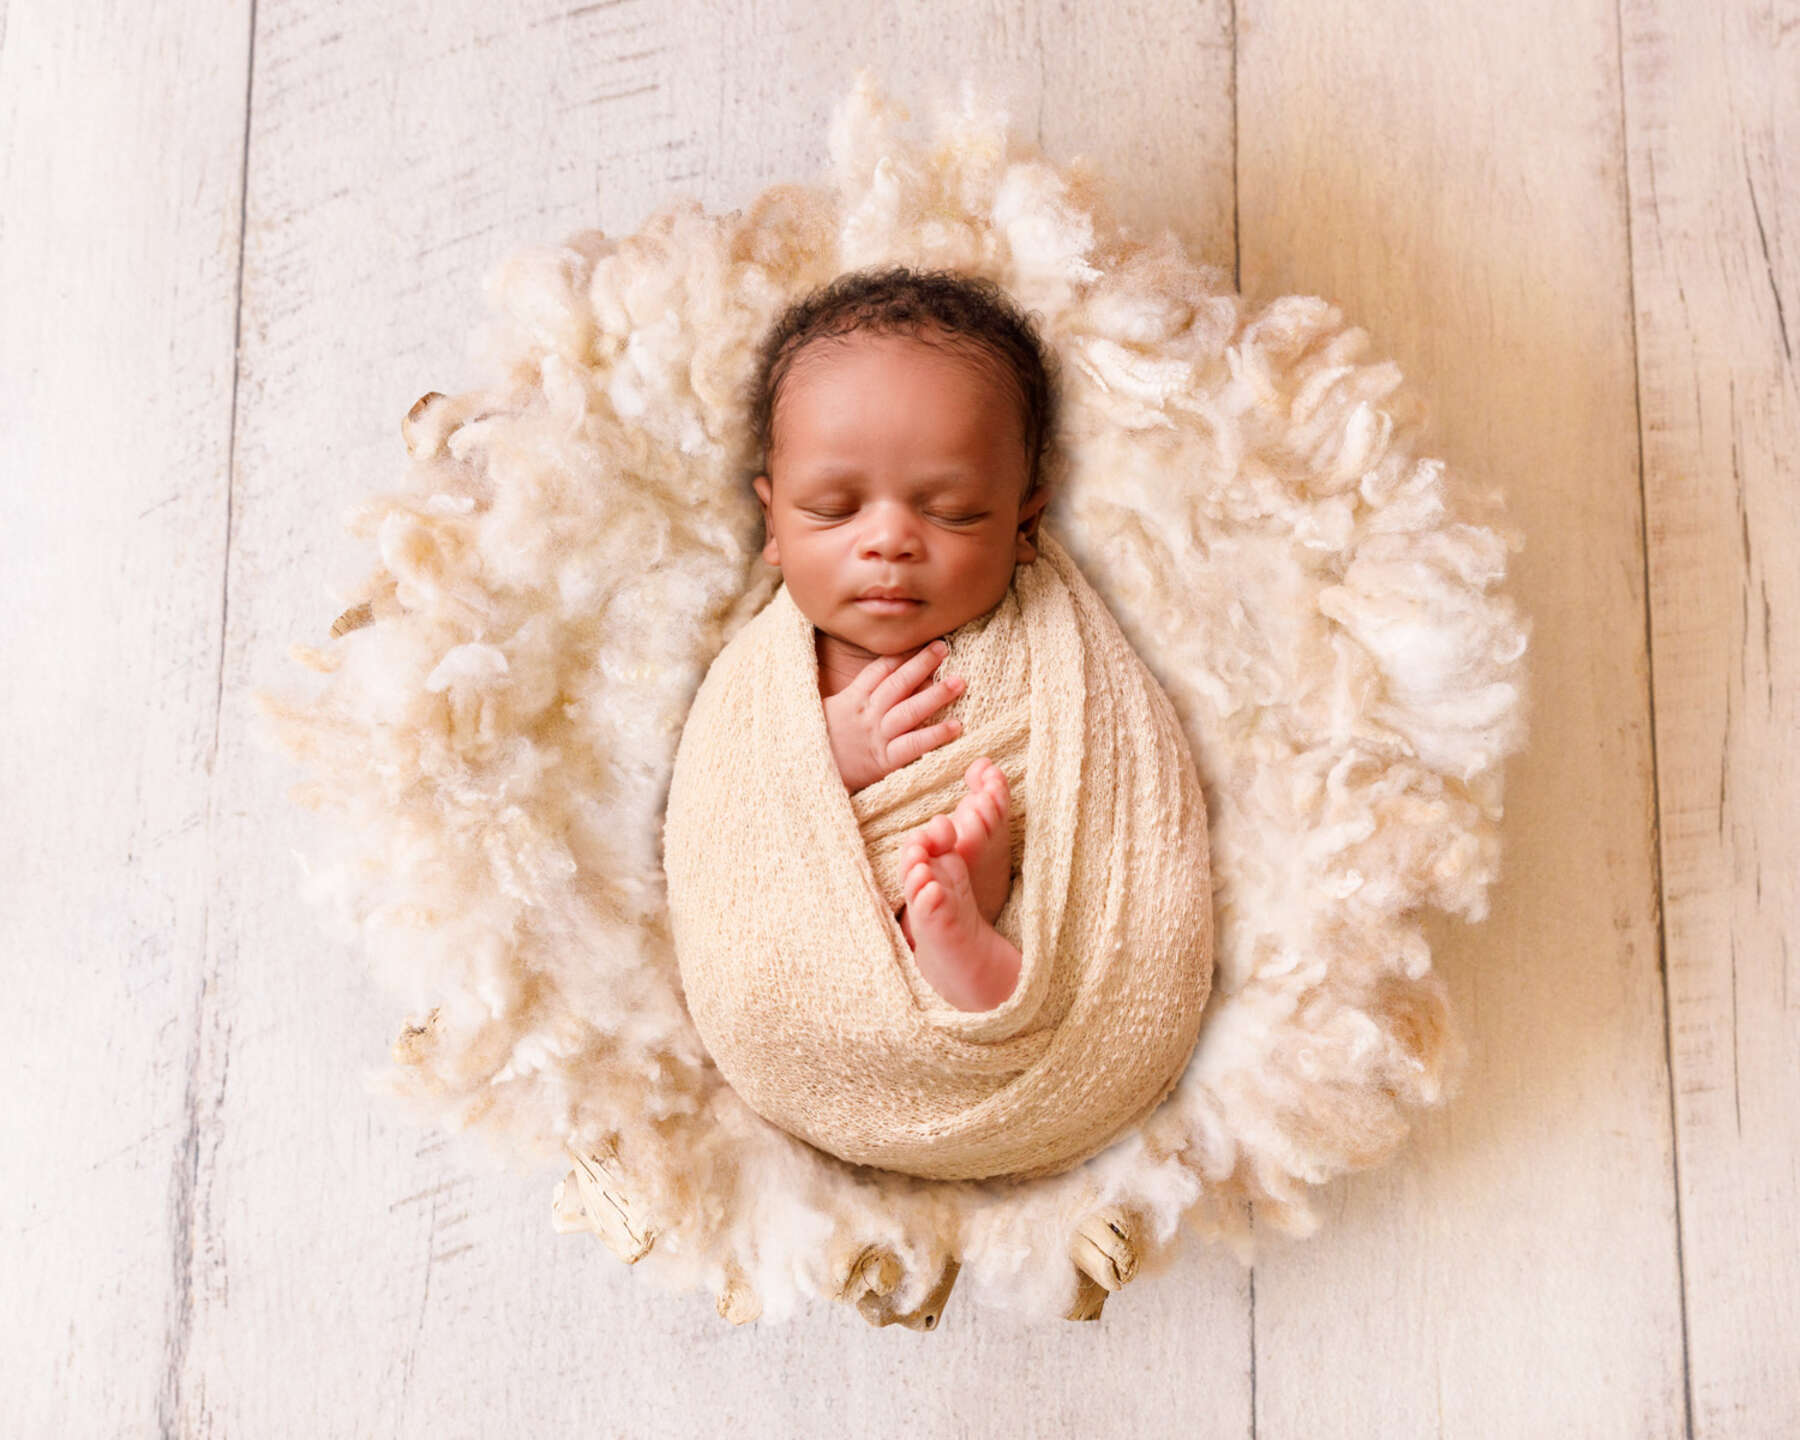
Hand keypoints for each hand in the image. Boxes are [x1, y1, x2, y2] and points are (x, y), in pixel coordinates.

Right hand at [824, 639, 965, 791]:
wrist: (808, 773)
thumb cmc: (823, 742)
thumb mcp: (831, 709)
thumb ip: (857, 693)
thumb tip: (885, 676)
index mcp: (853, 698)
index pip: (880, 670)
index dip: (902, 655)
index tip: (922, 641)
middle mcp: (867, 714)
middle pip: (897, 684)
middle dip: (921, 664)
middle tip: (943, 648)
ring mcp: (877, 736)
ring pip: (909, 710)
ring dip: (935, 694)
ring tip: (958, 682)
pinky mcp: (885, 761)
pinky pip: (913, 745)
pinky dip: (934, 735)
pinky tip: (955, 726)